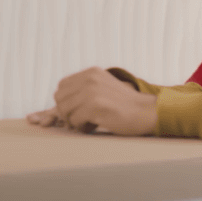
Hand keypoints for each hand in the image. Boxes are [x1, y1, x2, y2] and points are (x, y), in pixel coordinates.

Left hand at [27, 67, 157, 135]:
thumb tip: (54, 105)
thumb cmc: (124, 106)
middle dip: (67, 112)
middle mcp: (89, 79)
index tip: (77, 111)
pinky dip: (82, 127)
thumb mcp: (103, 89)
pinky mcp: (95, 106)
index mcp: (91, 73)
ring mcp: (91, 91)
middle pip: (60, 99)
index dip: (66, 102)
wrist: (147, 112)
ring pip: (65, 111)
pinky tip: (94, 126)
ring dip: (74, 121)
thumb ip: (83, 90)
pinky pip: (75, 120)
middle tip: (81, 120)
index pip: (62, 87)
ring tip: (89, 123)